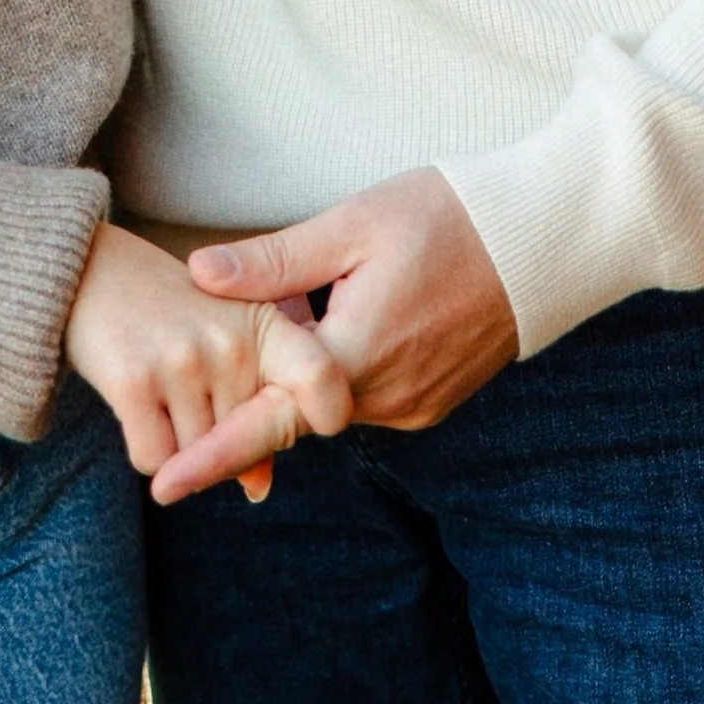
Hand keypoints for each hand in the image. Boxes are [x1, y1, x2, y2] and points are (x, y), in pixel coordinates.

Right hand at [65, 223, 349, 504]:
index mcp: (264, 323)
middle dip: (220, 441)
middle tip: (192, 392)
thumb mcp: (226, 340)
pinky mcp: (134, 381)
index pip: (320, 376)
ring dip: (179, 445)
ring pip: (198, 460)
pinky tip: (137, 405)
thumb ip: (253, 406)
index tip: (311, 425)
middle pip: (245, 443)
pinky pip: (154, 460)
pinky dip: (146, 450)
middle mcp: (230, 341)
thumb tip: (258, 488)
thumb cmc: (169, 313)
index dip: (327, 410)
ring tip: (162, 389)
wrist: (88, 268)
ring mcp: (182, 360)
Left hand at [189, 169, 516, 433]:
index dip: (211, 456)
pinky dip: (344, 373)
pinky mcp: (431, 400)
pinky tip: (354, 318)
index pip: (268, 423)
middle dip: (258, 388)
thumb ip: (274, 262)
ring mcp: (413, 404)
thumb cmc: (447, 218)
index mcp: (357, 357)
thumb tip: (199, 274)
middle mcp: (386, 398)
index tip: (161, 486)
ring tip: (322, 304)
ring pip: (331, 406)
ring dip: (305, 376)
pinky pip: (366, 397)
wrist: (542, 240)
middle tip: (236, 344)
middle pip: (295, 413)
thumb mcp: (352, 225)